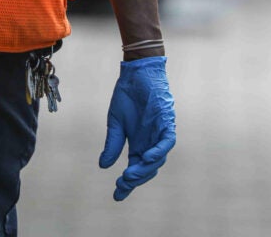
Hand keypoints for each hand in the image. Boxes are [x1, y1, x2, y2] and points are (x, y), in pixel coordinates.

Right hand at [99, 56, 175, 200]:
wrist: (135, 74)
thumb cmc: (127, 97)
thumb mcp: (115, 123)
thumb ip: (112, 144)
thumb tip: (103, 166)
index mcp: (138, 144)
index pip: (134, 169)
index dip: (127, 184)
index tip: (117, 196)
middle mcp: (150, 142)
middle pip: (147, 168)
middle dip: (135, 179)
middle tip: (122, 184)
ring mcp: (159, 133)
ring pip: (158, 159)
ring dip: (146, 168)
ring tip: (131, 175)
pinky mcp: (166, 122)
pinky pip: (166, 141)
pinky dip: (158, 151)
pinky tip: (146, 157)